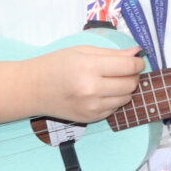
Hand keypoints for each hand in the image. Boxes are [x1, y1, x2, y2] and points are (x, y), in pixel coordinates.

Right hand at [26, 42, 144, 122]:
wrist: (32, 89)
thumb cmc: (56, 65)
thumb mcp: (82, 51)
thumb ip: (112, 53)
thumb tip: (137, 52)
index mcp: (89, 67)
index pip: (129, 66)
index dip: (137, 62)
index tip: (136, 60)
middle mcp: (91, 89)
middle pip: (130, 84)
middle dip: (133, 75)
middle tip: (124, 70)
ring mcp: (91, 107)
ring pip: (125, 98)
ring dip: (125, 89)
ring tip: (111, 81)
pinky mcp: (90, 119)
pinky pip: (114, 109)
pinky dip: (113, 100)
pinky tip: (101, 92)